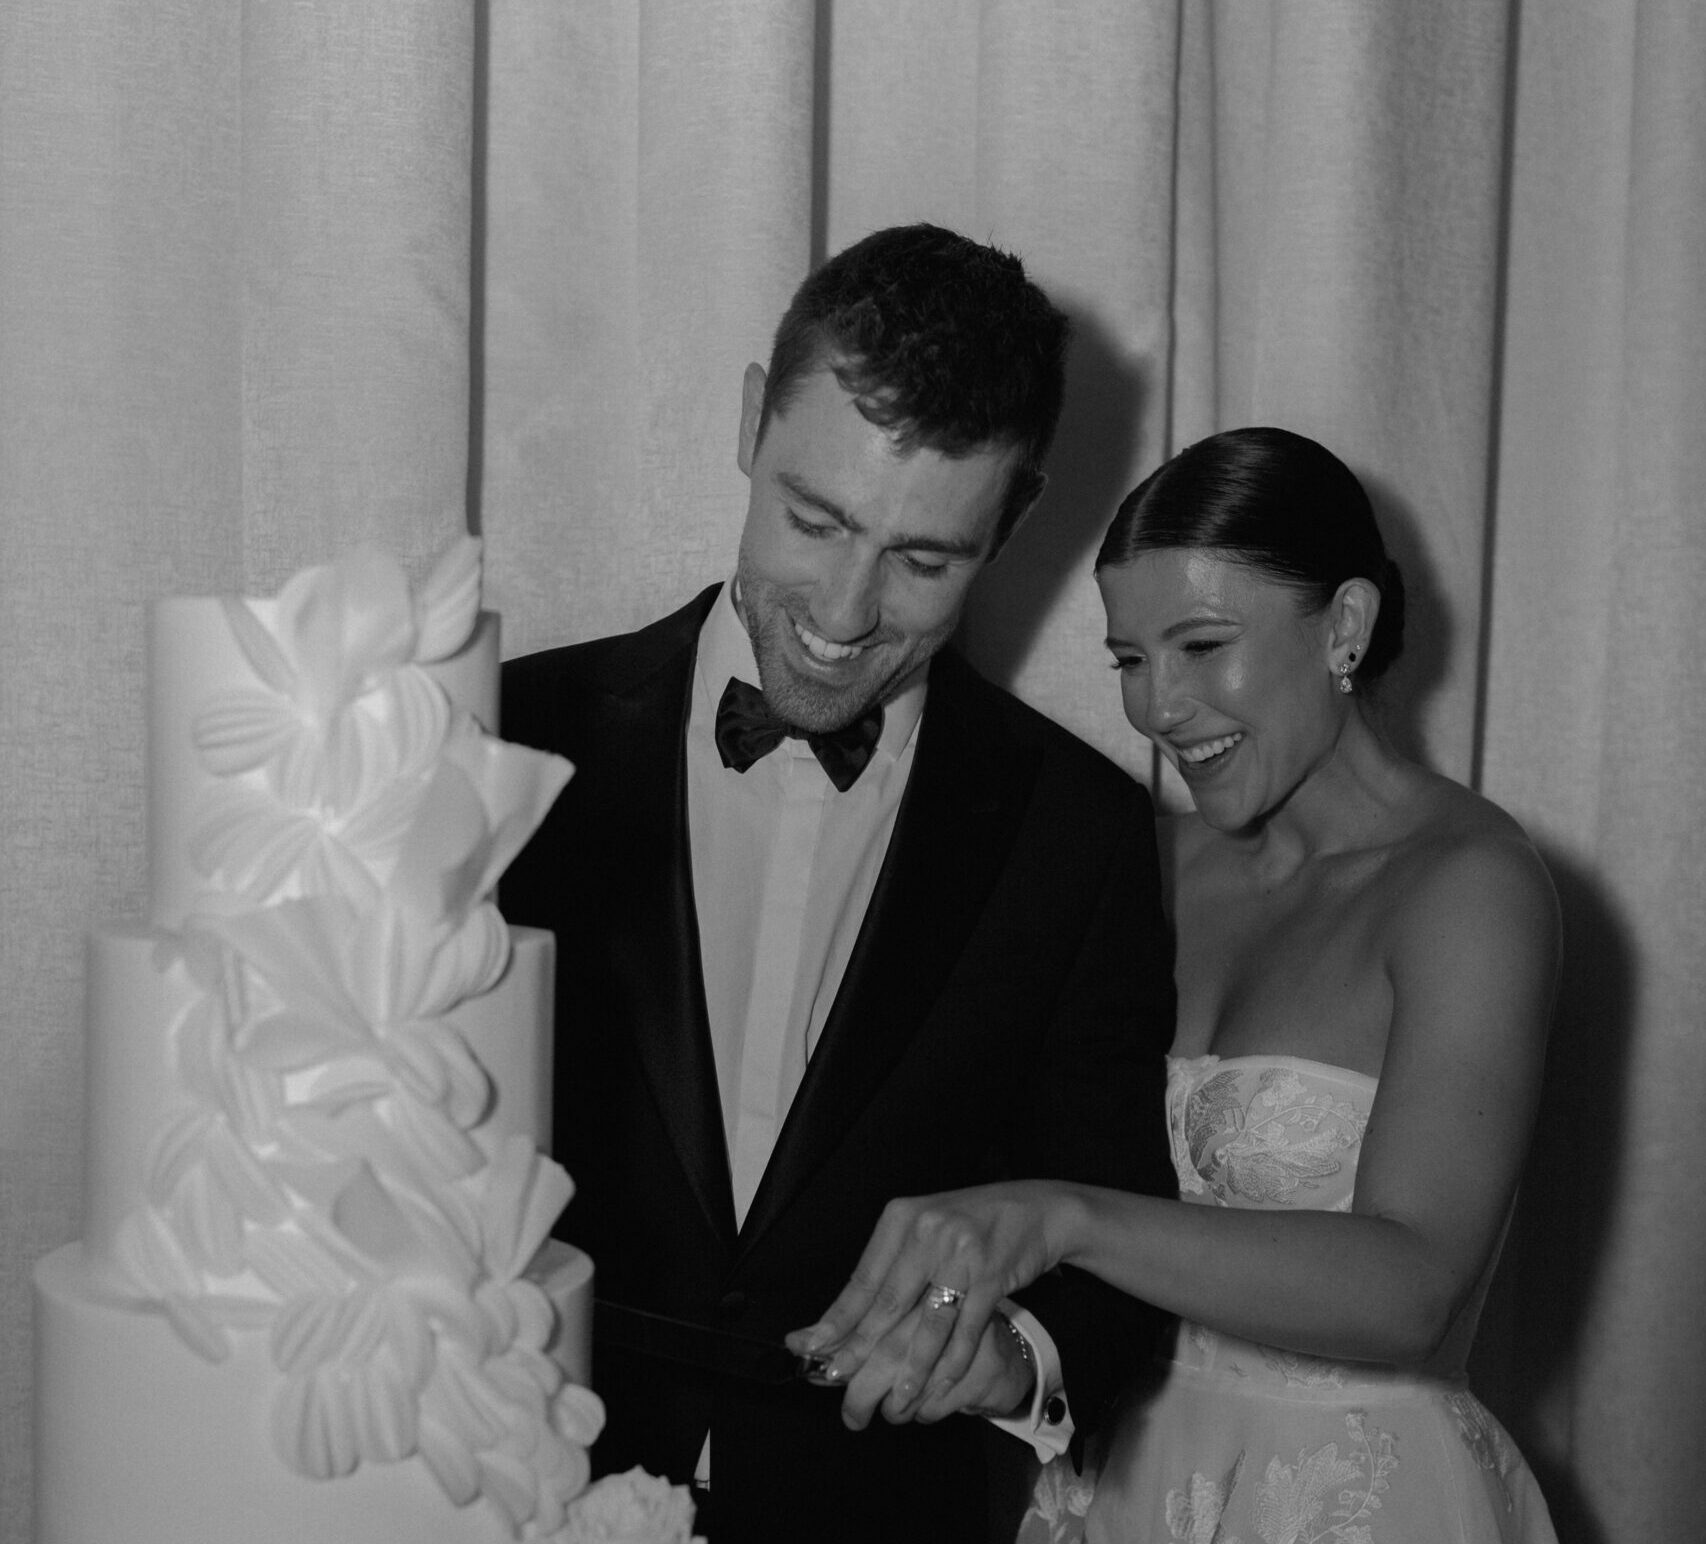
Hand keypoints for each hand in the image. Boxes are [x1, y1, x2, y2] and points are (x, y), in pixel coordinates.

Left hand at [786, 1183, 1061, 1407]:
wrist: (1036, 1211)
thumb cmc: (971, 1223)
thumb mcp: (924, 1229)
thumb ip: (891, 1265)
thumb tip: (846, 1318)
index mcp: (901, 1218)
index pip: (863, 1278)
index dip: (837, 1319)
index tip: (810, 1347)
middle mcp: (927, 1231)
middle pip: (887, 1303)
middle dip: (859, 1347)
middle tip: (836, 1378)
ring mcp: (962, 1254)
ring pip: (927, 1325)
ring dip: (909, 1368)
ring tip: (892, 1399)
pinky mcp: (993, 1276)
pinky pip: (966, 1330)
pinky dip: (951, 1362)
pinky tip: (938, 1385)